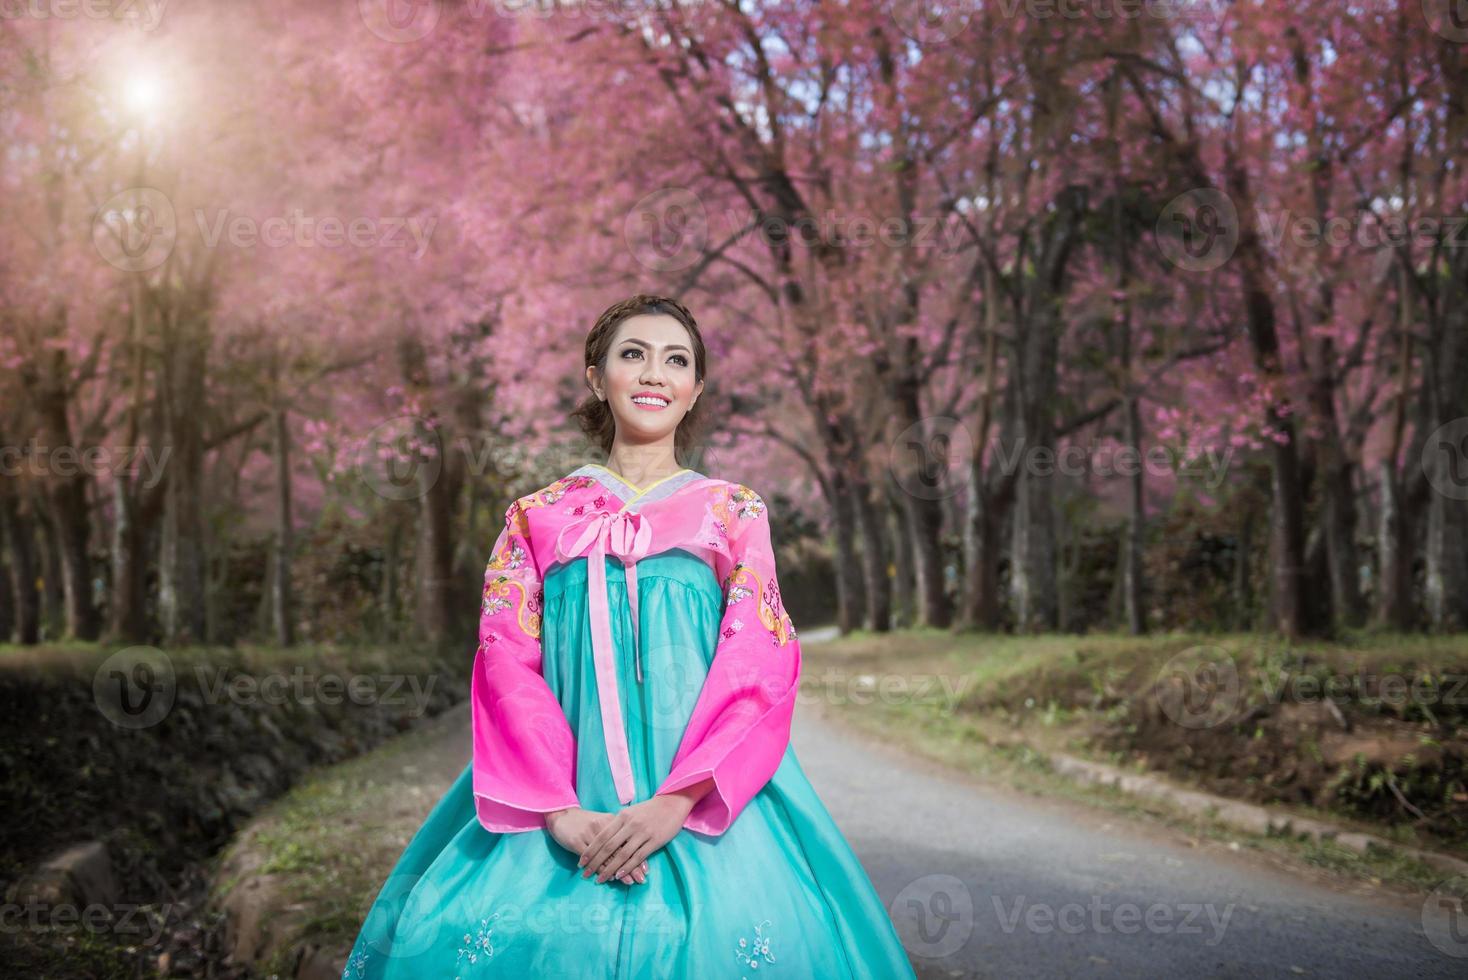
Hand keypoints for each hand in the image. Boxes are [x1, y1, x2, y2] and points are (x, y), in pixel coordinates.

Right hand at [546, 806, 647, 884]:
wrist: (562, 814)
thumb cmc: (586, 821)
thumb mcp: (603, 822)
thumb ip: (617, 833)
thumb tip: (633, 849)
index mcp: (612, 821)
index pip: (628, 841)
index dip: (637, 855)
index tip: (646, 870)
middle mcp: (603, 826)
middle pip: (620, 849)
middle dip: (632, 866)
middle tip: (640, 880)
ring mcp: (589, 834)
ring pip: (607, 856)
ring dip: (618, 871)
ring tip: (628, 883)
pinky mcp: (577, 841)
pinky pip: (591, 858)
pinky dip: (599, 869)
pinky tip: (605, 878)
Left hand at [577, 794, 692, 884]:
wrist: (672, 803)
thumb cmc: (649, 809)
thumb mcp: (630, 812)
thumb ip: (617, 824)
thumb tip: (603, 838)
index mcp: (622, 817)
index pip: (602, 836)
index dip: (590, 850)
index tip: (580, 862)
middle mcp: (630, 825)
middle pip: (608, 847)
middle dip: (595, 862)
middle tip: (585, 874)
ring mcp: (642, 833)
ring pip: (622, 854)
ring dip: (609, 869)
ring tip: (600, 879)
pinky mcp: (654, 841)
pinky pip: (638, 857)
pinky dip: (627, 867)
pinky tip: (619, 875)